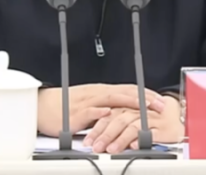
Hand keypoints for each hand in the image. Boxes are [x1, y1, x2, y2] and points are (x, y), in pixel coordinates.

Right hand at [36, 84, 165, 137]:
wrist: (43, 106)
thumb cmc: (67, 107)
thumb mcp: (92, 107)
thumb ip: (108, 109)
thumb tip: (125, 114)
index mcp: (102, 93)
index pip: (128, 90)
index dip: (146, 94)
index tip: (161, 99)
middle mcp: (97, 94)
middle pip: (124, 93)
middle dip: (144, 98)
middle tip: (161, 104)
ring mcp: (87, 102)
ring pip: (111, 98)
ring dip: (129, 101)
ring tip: (144, 105)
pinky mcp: (75, 113)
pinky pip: (89, 110)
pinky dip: (99, 111)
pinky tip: (109, 112)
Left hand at [83, 95, 182, 153]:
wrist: (175, 113)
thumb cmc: (150, 116)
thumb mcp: (129, 119)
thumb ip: (115, 126)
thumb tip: (97, 139)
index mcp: (126, 108)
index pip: (108, 117)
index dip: (97, 129)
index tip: (88, 142)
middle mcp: (136, 112)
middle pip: (118, 121)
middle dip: (106, 135)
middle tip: (97, 147)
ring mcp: (150, 119)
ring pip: (133, 127)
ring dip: (121, 139)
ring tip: (112, 149)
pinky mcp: (163, 128)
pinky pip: (152, 133)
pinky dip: (143, 138)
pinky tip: (135, 145)